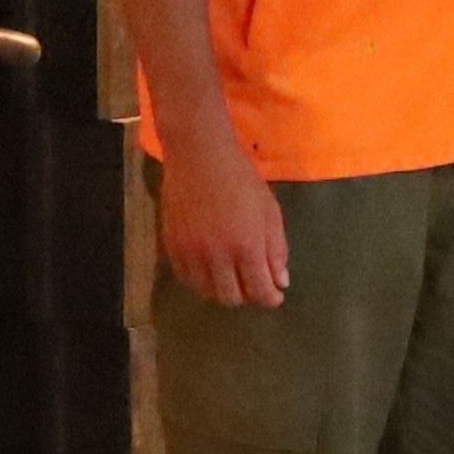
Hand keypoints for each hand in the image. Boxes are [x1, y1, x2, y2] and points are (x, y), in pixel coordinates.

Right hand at [158, 136, 289, 308]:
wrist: (199, 155)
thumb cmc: (241, 179)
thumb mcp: (269, 211)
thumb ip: (276, 249)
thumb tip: (280, 282)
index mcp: (246, 245)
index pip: (259, 290)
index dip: (270, 298)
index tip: (274, 295)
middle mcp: (217, 255)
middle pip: (232, 297)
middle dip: (247, 295)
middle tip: (253, 284)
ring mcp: (191, 252)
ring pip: (207, 292)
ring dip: (223, 290)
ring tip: (232, 277)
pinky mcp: (172, 246)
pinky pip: (186, 279)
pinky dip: (201, 281)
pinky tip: (210, 270)